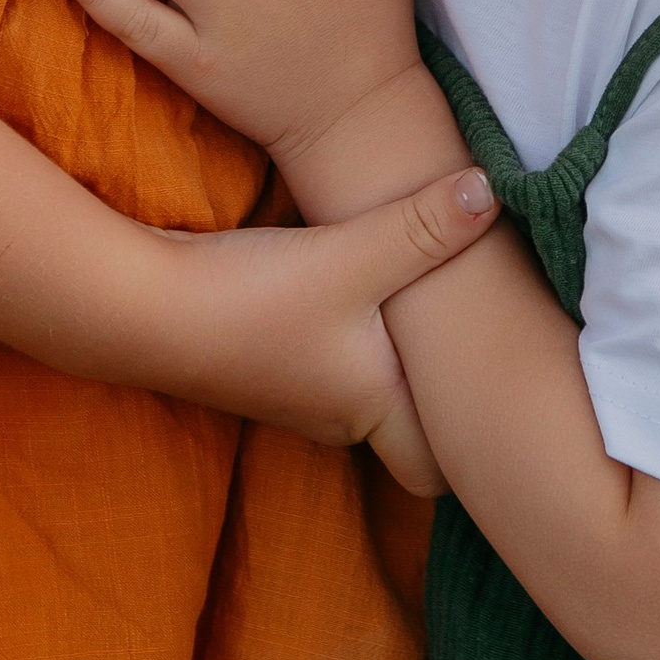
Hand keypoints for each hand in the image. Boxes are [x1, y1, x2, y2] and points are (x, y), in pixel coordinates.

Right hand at [204, 165, 495, 491]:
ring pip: (374, 392)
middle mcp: (342, 417)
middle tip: (492, 353)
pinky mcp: (269, 364)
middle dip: (447, 399)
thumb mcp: (354, 253)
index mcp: (376, 410)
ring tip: (443, 317)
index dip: (479, 446)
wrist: (143, 308)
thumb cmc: (254, 297)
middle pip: (414, 428)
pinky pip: (338, 365)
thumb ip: (426, 225)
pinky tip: (372, 293)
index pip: (444, 467)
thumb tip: (493, 192)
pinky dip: (363, 341)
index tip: (517, 408)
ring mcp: (301, 396)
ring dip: (401, 362)